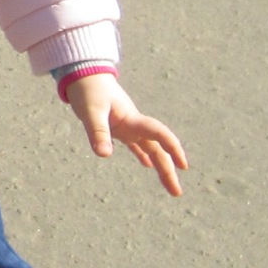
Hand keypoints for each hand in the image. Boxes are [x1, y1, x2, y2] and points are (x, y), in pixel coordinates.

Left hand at [62, 73, 188, 196]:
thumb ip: (98, 132)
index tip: (183, 166)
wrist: (84, 74)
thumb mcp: (90, 112)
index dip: (172, 148)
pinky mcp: (119, 127)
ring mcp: (128, 126)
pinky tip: (147, 166)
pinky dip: (143, 155)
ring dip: (160, 166)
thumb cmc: (88, 90)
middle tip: (177, 193)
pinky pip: (136, 144)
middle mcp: (135, 124)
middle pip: (157, 149)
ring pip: (150, 149)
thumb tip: (105, 155)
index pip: (159, 134)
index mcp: (133, 119)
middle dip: (168, 170)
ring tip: (170, 187)